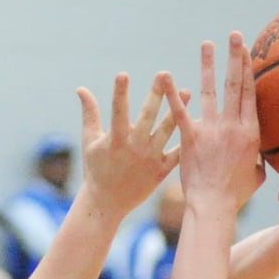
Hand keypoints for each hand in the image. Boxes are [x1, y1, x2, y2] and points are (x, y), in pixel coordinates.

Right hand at [76, 69, 181, 219]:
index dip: (119, 93)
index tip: (122, 74)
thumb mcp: (90, 142)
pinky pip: (177, 154)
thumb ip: (90, 114)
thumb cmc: (96, 170)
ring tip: (186, 91)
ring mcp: (149, 160)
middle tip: (163, 73)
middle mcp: (134, 148)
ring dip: (177, 112)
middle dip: (155, 95)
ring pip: (166, 132)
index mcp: (115, 140)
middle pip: (147, 117)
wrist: (106, 204)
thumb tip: (81, 88)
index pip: (117, 112)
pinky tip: (198, 122)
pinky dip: (187, 141)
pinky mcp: (160, 171)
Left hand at [163, 35, 263, 213]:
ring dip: (208, 65)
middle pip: (235, 85)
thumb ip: (258, 159)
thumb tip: (262, 156)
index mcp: (251, 132)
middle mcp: (233, 126)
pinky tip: (166, 76)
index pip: (250, 94)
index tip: (249, 51)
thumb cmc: (234, 196)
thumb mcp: (256, 175)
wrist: (213, 206)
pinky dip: (172, 93)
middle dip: (235, 57)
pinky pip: (180, 111)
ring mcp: (212, 130)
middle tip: (234, 35)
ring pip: (210, 91)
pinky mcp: (191, 138)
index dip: (249, 70)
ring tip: (207, 45)